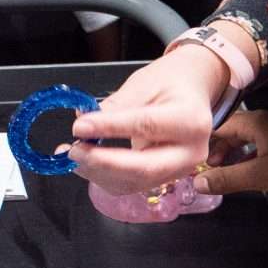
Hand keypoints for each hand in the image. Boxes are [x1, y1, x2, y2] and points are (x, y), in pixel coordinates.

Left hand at [68, 42, 233, 193]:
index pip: (146, 126)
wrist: (192, 94)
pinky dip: (105, 177)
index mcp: (190, 120)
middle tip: (74, 151)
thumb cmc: (170, 83)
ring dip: (99, 173)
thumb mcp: (143, 83)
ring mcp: (180, 171)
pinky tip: (87, 163)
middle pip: (144, 168)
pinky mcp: (165, 179)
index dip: (110, 129)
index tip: (80, 127)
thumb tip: (85, 123)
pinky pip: (132, 184)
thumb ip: (116, 106)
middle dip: (103, 163)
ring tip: (74, 155)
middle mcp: (191, 152)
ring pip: (135, 182)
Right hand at [192, 107, 267, 198]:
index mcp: (256, 121)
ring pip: (244, 140)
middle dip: (216, 148)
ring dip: (230, 155)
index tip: (191, 156)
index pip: (221, 125)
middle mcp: (264, 122)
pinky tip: (239, 172)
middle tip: (204, 168)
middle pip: (231, 131)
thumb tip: (196, 184)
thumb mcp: (257, 174)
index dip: (204, 140)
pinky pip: (255, 147)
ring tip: (218, 172)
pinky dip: (244, 158)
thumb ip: (226, 179)